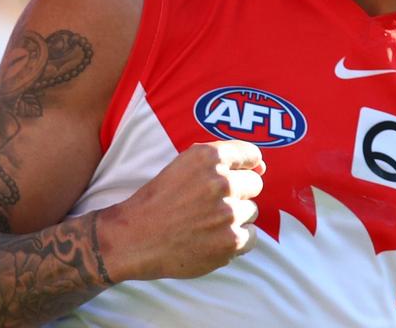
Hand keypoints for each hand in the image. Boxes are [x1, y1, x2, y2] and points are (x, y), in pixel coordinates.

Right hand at [98, 140, 264, 280]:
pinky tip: (212, 239)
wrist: (134, 238)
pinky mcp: (231, 241)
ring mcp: (228, 212)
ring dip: (236, 218)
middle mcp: (221, 181)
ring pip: (252, 211)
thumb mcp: (182, 166)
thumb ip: (219, 162)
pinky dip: (236, 240)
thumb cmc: (157, 201)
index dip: (245, 167)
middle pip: (254, 184)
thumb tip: (261, 167)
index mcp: (208, 157)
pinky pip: (251, 237)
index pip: (251, 154)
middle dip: (238, 194)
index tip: (236, 176)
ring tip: (208, 223)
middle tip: (212, 205)